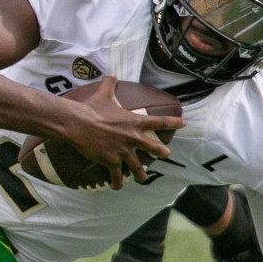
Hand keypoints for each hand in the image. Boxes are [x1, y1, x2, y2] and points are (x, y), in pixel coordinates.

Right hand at [65, 76, 185, 189]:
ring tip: (143, 179)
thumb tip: (111, 75)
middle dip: (161, 152)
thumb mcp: (103, 94)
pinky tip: (117, 187)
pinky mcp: (111, 161)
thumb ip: (110, 84)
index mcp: (134, 122)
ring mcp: (123, 151)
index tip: (184, 123)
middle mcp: (132, 137)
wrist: (78, 124)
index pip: (159, 122)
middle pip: (153, 148)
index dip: (173, 122)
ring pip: (137, 167)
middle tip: (166, 154)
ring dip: (141, 174)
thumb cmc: (91, 109)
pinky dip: (117, 182)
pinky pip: (117, 176)